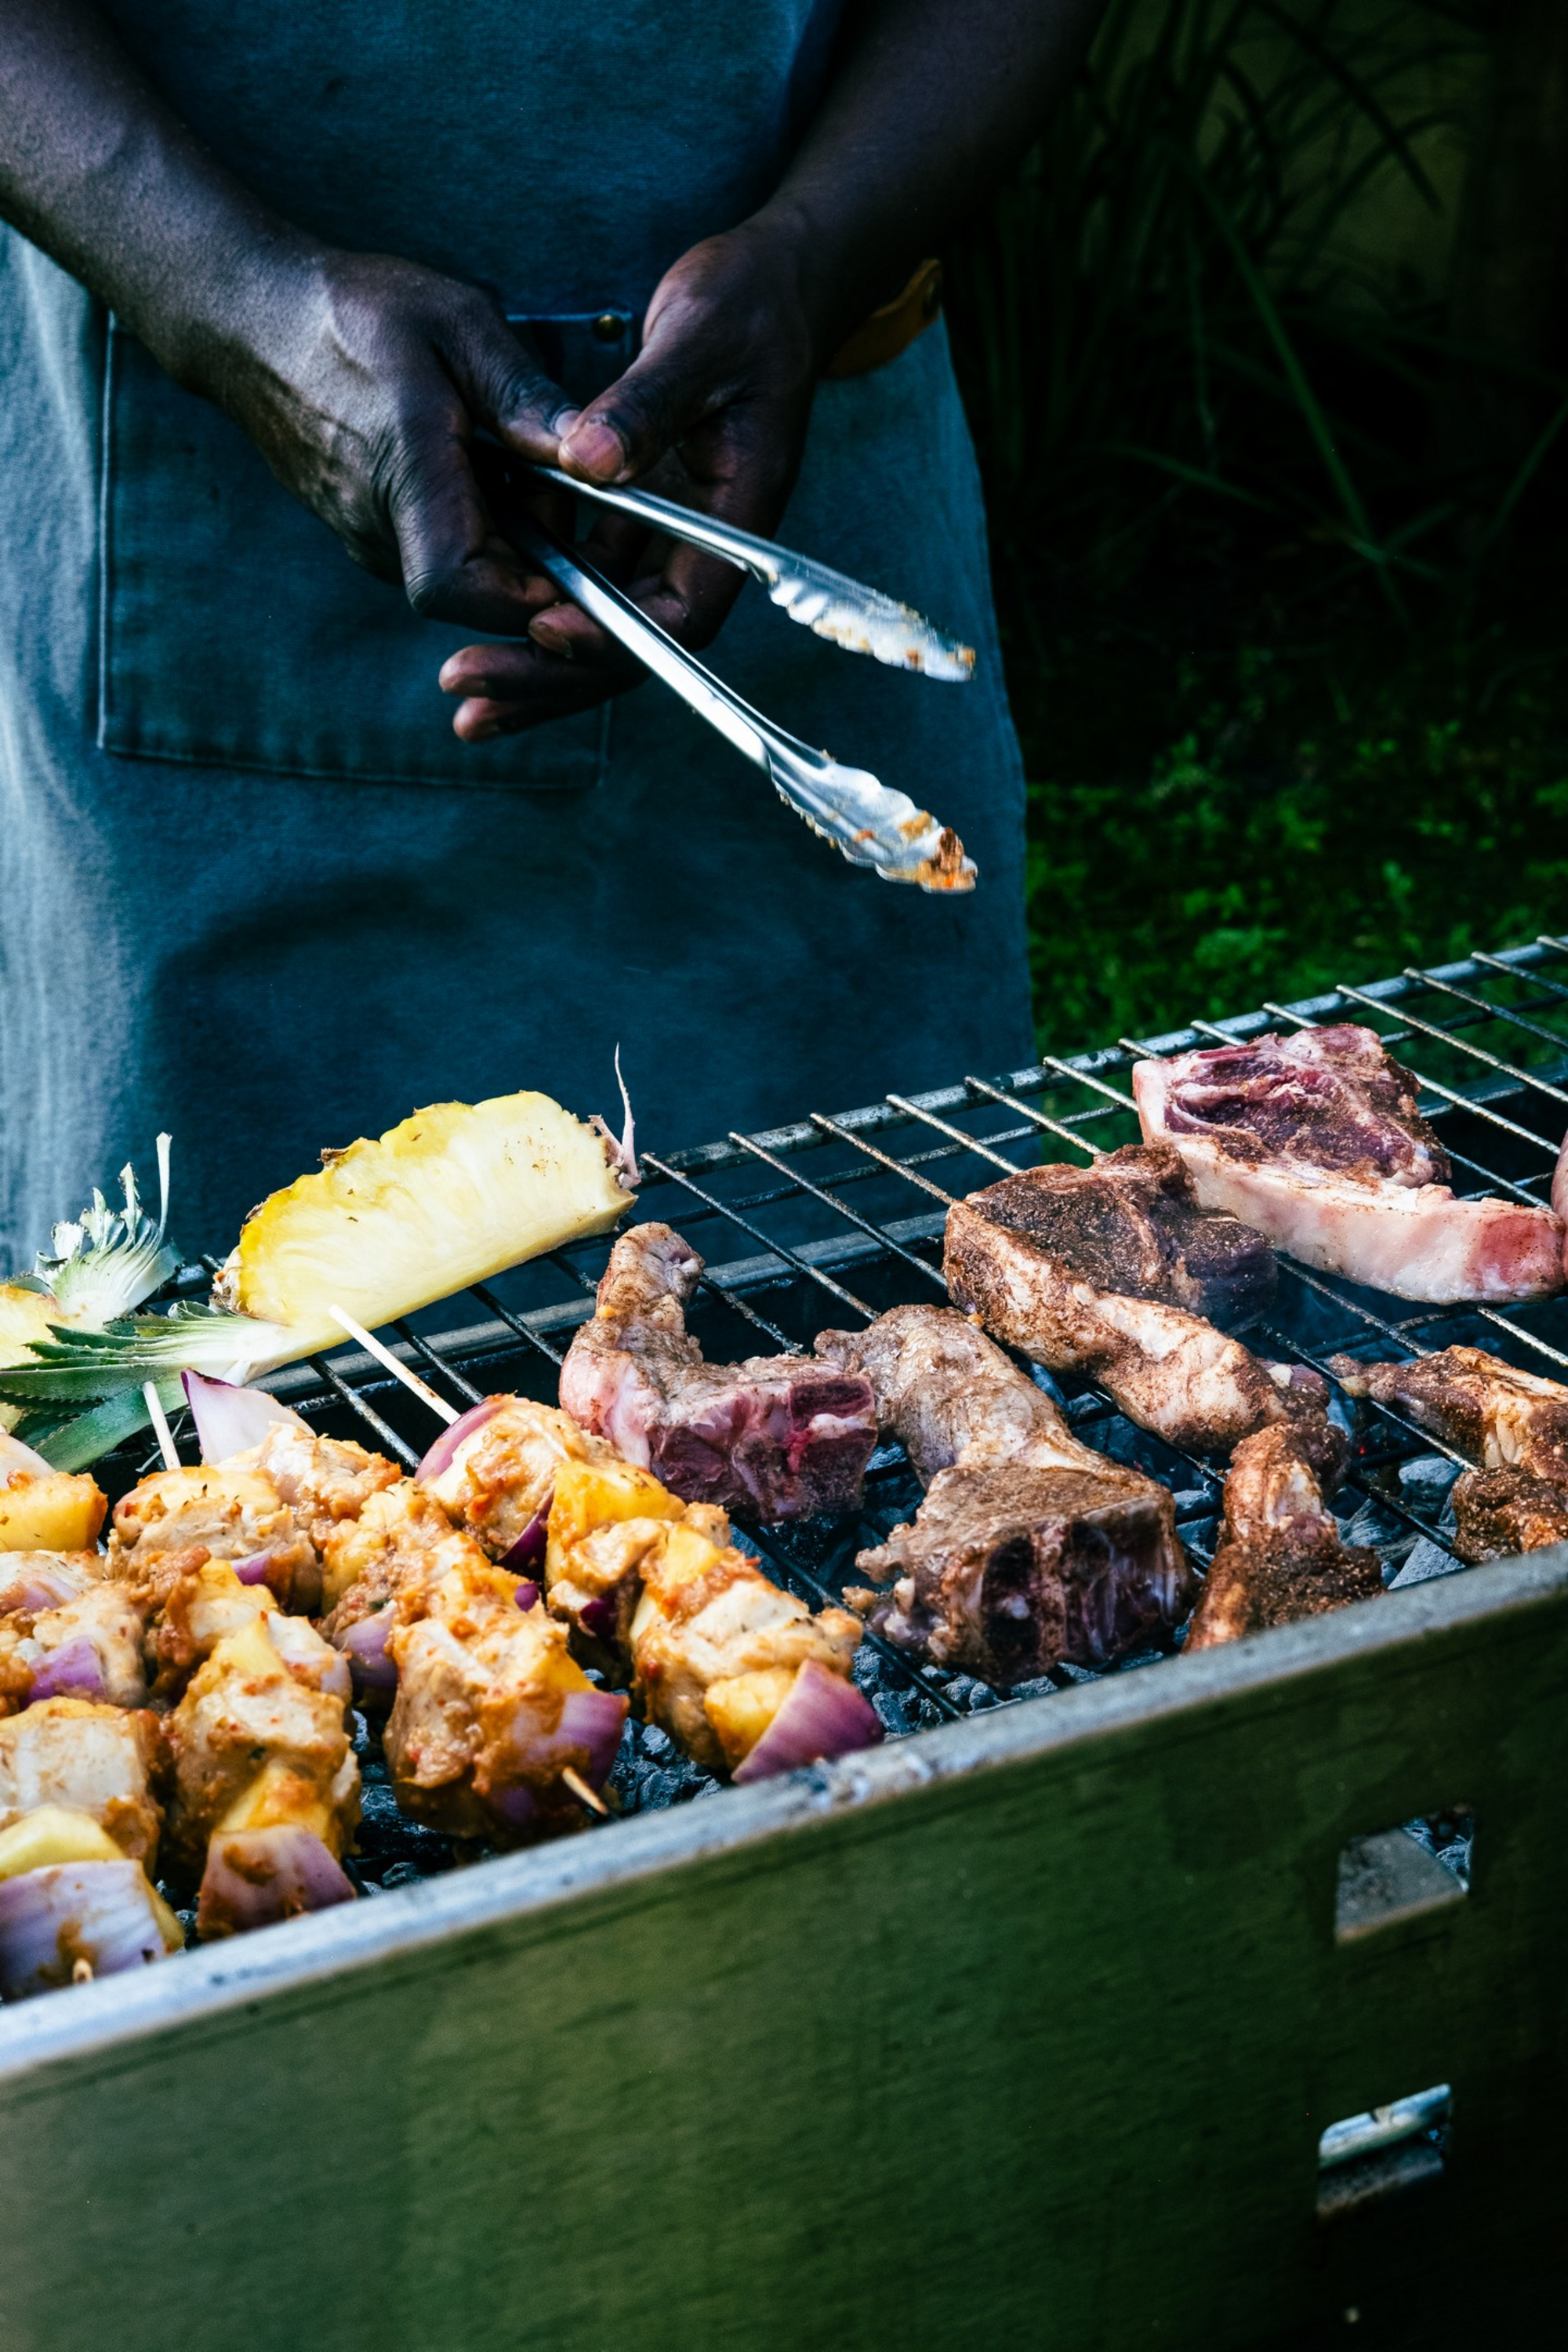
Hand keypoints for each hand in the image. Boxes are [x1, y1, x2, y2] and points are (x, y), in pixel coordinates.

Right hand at [208, 247, 587, 642]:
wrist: (254, 322)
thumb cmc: (351, 313)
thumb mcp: (456, 322)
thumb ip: (522, 392)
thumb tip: (587, 454)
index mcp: (400, 471)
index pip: (454, 586)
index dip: (521, 598)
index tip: (574, 564)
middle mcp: (375, 524)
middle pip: (476, 591)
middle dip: (536, 556)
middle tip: (554, 482)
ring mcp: (365, 536)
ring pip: (462, 574)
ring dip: (507, 535)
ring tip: (507, 457)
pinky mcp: (365, 534)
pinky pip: (437, 552)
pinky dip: (475, 523)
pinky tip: (474, 462)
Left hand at [438, 218, 821, 741]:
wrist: (772, 283)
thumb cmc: (749, 303)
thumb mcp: (699, 337)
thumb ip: (644, 403)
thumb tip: (583, 462)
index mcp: (737, 519)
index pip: (680, 615)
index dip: (614, 635)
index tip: (543, 630)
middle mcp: (702, 545)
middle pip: (631, 642)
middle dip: (550, 676)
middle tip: (466, 693)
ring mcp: (667, 535)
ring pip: (600, 617)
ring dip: (531, 654)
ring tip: (461, 685)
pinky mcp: (635, 514)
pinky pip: (583, 573)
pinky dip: (533, 592)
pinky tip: (476, 608)